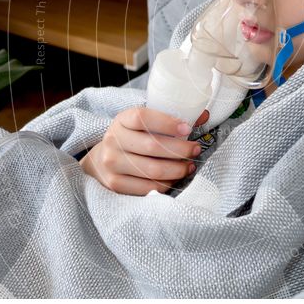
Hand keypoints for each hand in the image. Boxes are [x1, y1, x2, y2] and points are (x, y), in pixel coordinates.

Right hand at [80, 107, 209, 194]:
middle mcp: (113, 140)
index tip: (188, 128)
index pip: (143, 117)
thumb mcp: (143, 124)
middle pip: (152, 146)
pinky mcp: (115, 183)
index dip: (167, 123)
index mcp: (121, 120)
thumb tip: (203, 116)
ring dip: (177, 169)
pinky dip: (166, 184)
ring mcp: (112, 163)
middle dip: (180, 149)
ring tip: (189, 166)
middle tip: (195, 150)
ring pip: (152, 170)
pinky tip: (175, 178)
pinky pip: (148, 187)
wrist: (100, 160)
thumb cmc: (131, 138)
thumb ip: (170, 119)